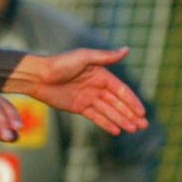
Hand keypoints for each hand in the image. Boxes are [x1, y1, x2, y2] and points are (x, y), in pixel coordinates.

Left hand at [26, 48, 147, 135]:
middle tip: (143, 125)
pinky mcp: (79, 107)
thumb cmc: (60, 63)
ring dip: (121, 120)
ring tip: (134, 130)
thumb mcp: (84, 57)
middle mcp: (97, 86)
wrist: (38, 77)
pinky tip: (117, 131)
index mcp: (101, 74)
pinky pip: (96, 117)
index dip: (132, 102)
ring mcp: (88, 97)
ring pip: (108, 111)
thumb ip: (105, 57)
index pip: (121, 90)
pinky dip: (106, 123)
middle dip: (130, 114)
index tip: (142, 112)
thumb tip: (127, 50)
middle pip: (117, 103)